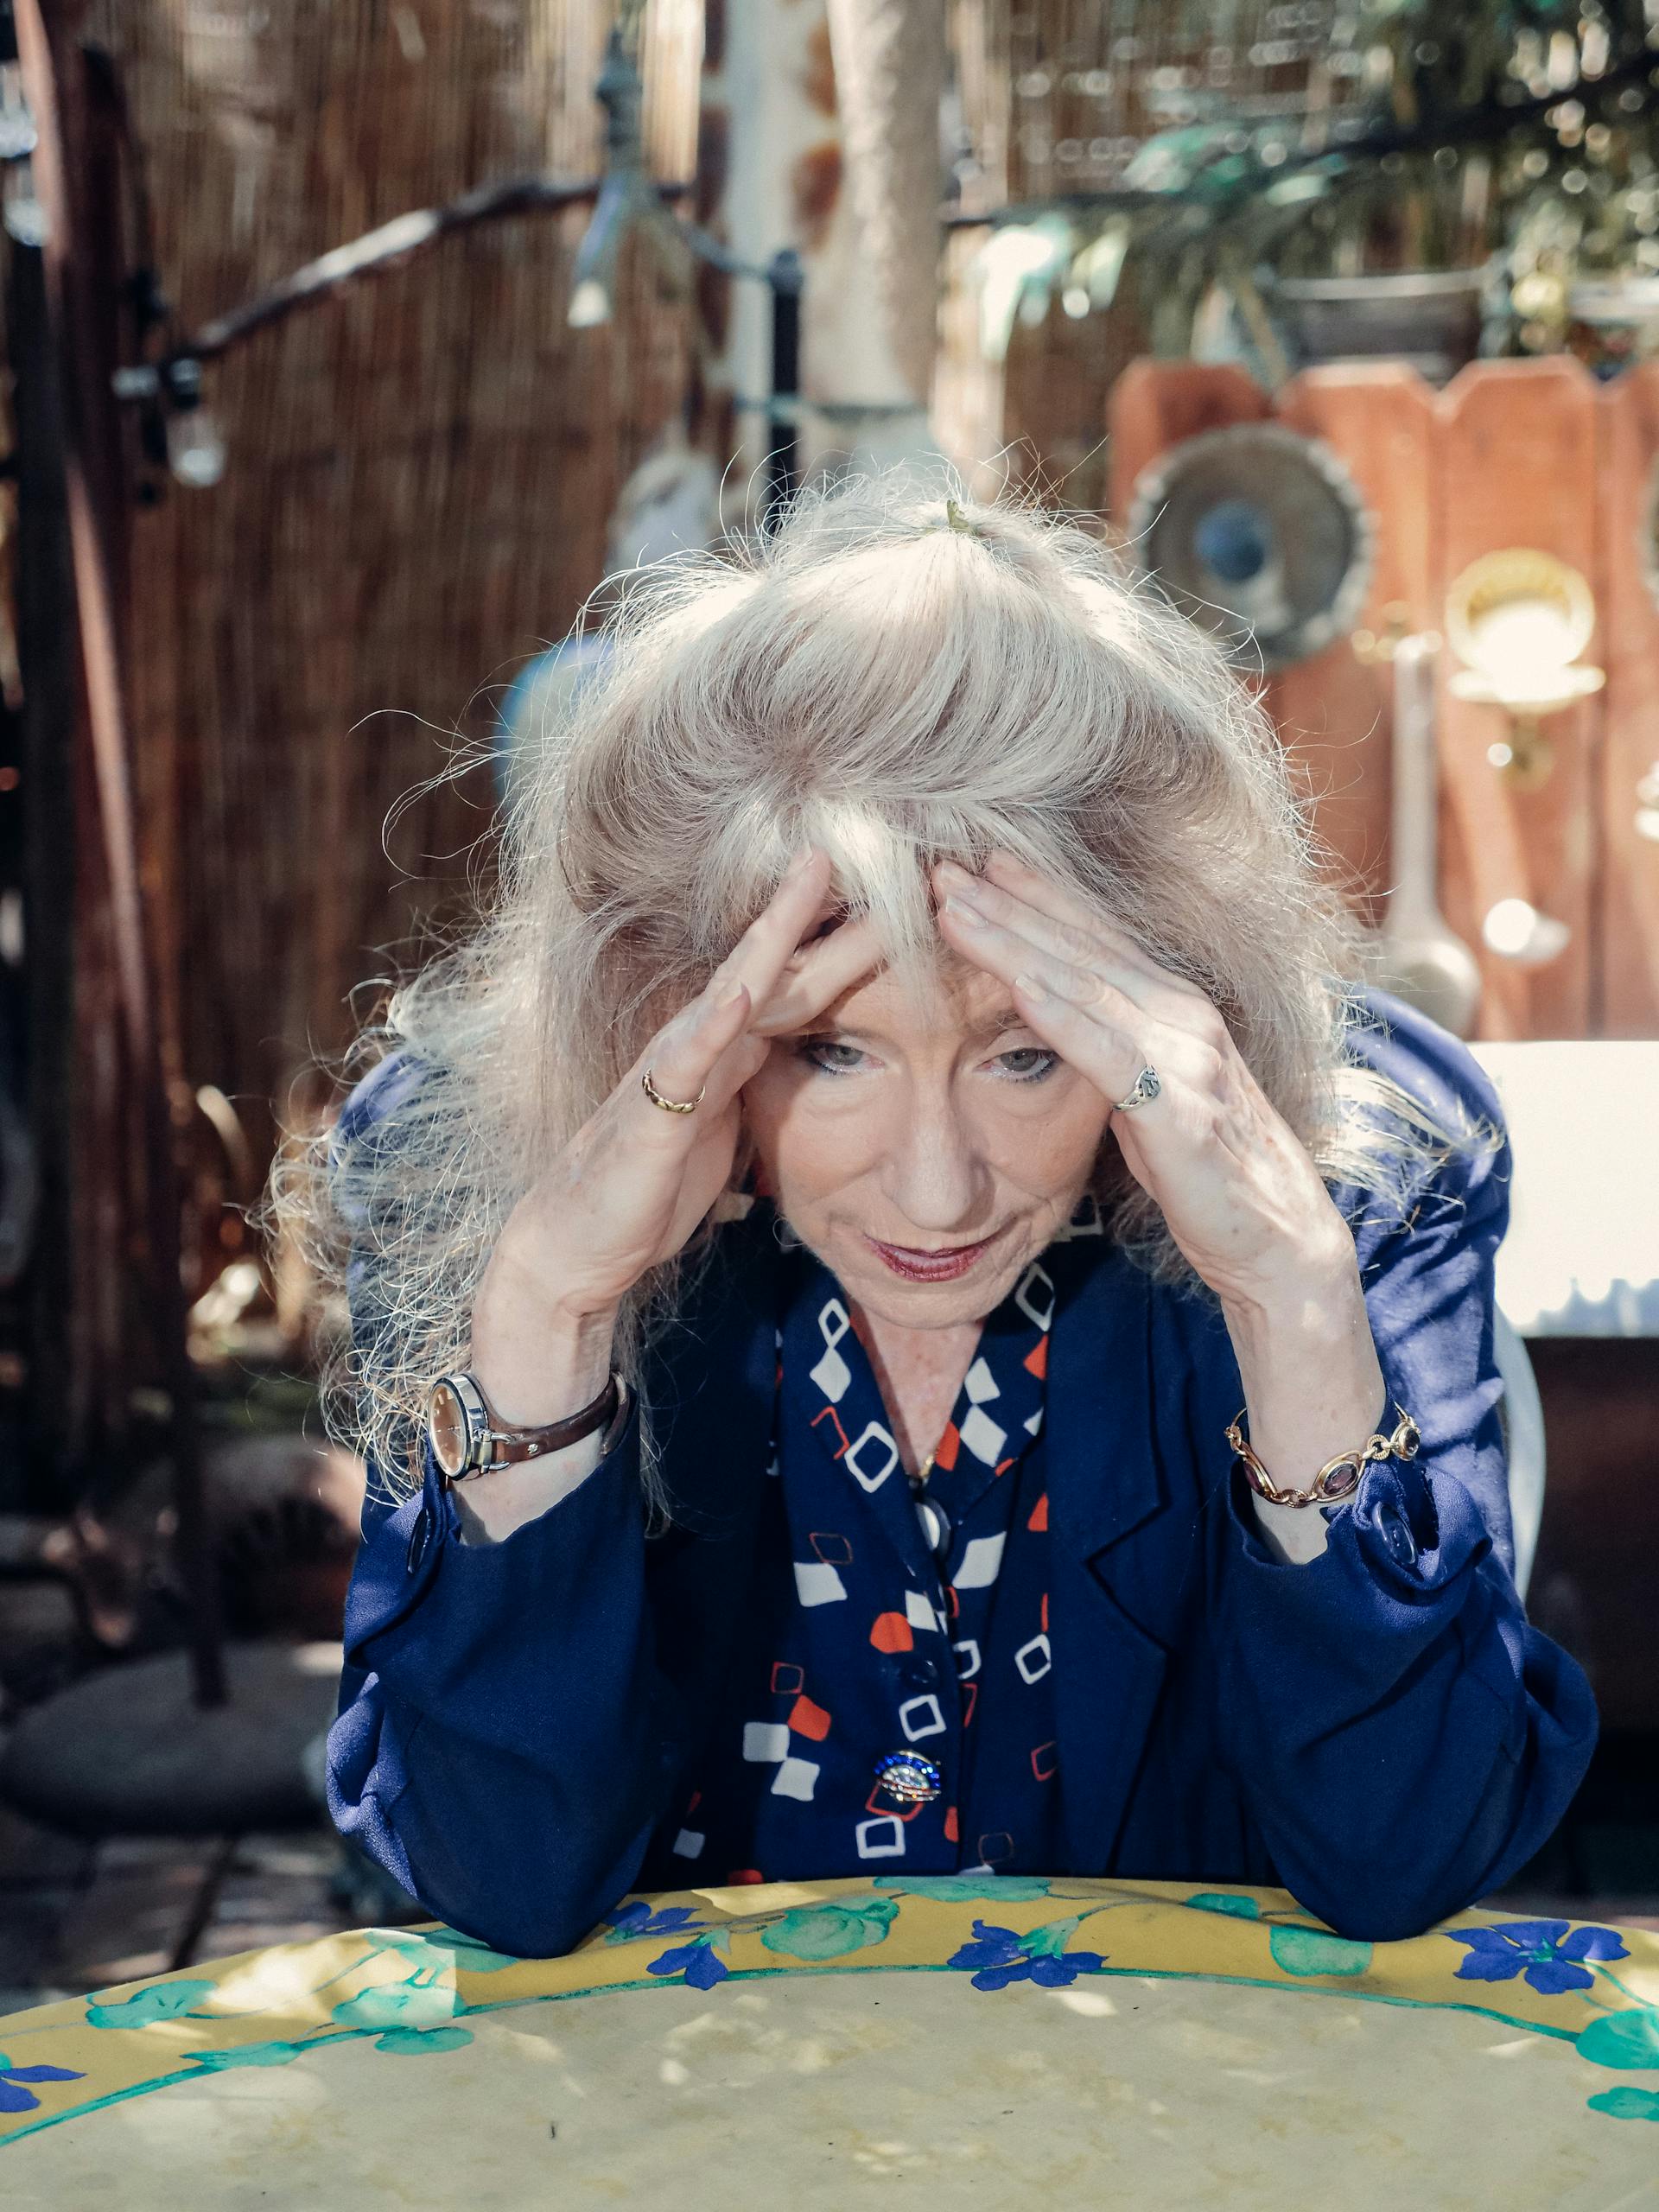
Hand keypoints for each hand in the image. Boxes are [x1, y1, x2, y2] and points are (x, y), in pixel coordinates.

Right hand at [478, 850, 880, 1331]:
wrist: (578, 1246)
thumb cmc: (650, 1190)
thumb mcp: (727, 1130)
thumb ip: (757, 1086)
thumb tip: (808, 1062)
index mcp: (729, 1053)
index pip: (798, 985)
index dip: (848, 941)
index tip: (901, 896)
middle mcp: (703, 1045)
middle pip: (779, 968)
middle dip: (827, 909)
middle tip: (880, 850)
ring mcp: (674, 1071)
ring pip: (735, 989)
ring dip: (775, 934)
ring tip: (814, 877)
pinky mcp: (651, 1116)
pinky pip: (684, 1064)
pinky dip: (712, 1026)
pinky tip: (742, 993)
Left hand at [933, 851, 1353, 1312]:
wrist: (1278, 1242)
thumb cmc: (1207, 1173)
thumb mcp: (1148, 1097)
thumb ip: (1111, 1053)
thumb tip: (1056, 1024)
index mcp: (1172, 1009)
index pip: (1092, 938)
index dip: (1032, 895)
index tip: (972, 861)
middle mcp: (1183, 1016)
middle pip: (1080, 947)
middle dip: (1008, 903)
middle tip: (940, 866)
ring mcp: (1188, 1057)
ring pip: (1086, 985)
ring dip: (1016, 943)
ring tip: (956, 909)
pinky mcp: (1183, 1109)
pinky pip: (1112, 1054)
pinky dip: (1064, 1016)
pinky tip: (1020, 986)